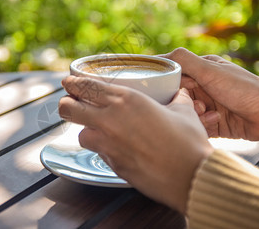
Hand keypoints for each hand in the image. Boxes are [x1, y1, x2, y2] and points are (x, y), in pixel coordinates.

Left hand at [59, 76, 212, 213]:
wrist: (192, 177)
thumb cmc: (189, 141)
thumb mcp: (184, 111)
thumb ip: (176, 98)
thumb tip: (179, 93)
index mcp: (126, 100)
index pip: (86, 86)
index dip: (73, 83)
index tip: (69, 81)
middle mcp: (110, 120)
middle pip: (68, 108)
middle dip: (66, 104)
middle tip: (72, 103)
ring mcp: (108, 145)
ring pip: (80, 134)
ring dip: (86, 130)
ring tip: (98, 129)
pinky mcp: (112, 165)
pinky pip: (99, 153)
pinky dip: (103, 149)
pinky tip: (117, 148)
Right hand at [162, 48, 258, 139]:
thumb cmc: (242, 88)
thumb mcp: (210, 70)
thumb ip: (184, 60)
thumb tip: (156, 57)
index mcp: (200, 70)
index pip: (173, 74)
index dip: (168, 82)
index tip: (166, 89)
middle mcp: (202, 87)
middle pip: (177, 96)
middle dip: (183, 102)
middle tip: (196, 103)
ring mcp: (207, 106)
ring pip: (185, 112)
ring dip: (195, 114)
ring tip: (209, 113)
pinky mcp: (211, 124)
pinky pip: (196, 126)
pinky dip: (203, 124)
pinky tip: (217, 120)